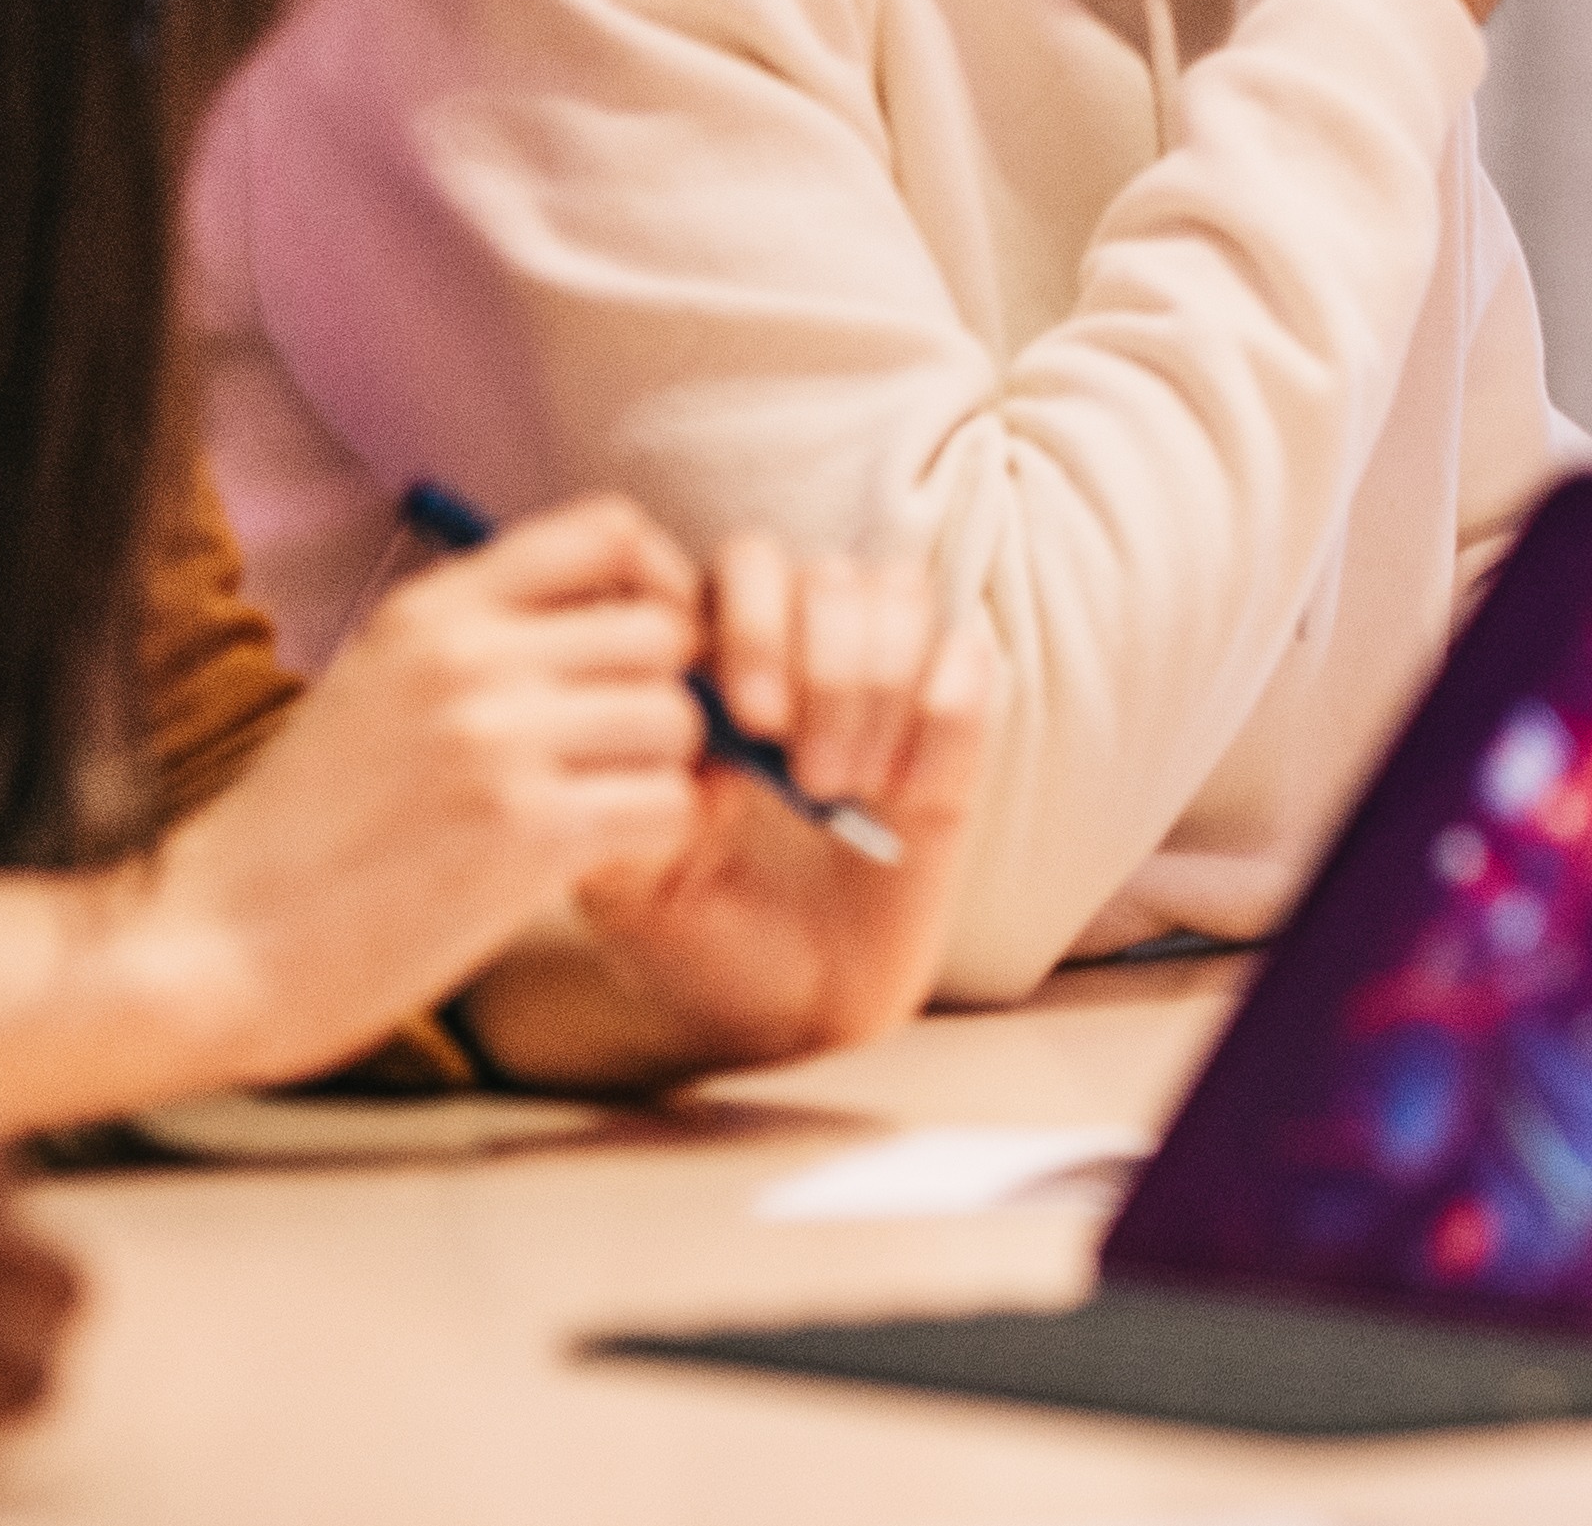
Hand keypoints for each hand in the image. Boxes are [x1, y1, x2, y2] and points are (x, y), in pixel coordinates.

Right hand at [0, 491, 719, 1128]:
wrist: (212, 948)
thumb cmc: (299, 836)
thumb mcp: (375, 691)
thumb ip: (483, 645)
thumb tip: (623, 626)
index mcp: (431, 613)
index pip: (608, 530)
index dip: (657, 584)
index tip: (645, 650)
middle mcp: (468, 659)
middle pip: (666, 632)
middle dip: (667, 694)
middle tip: (627, 754)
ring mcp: (499, 741)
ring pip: (679, 721)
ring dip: (662, 774)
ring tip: (601, 812)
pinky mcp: (528, 832)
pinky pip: (668, 806)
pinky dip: (653, 838)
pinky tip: (596, 861)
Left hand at [466, 530, 1004, 1092]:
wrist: (796, 1021)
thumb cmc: (699, 945)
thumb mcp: (628, 881)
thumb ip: (623, 793)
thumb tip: (669, 712)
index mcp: (711, 676)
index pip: (737, 570)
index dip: (747, 620)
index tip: (742, 715)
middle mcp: (798, 661)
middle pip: (823, 573)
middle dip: (816, 660)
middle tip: (800, 762)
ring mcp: (883, 689)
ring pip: (899, 595)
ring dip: (876, 687)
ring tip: (851, 788)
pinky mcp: (954, 732)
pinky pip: (968, 662)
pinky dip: (942, 718)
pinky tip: (910, 794)